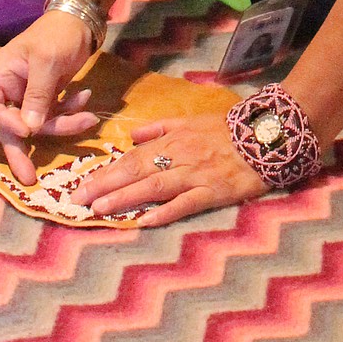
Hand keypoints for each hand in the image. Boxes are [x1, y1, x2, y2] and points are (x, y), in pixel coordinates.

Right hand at [0, 10, 98, 184]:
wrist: (82, 20)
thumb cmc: (58, 33)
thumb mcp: (48, 61)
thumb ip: (37, 95)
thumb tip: (29, 129)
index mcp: (1, 76)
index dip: (1, 123)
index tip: (26, 129)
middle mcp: (11, 89)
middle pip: (10, 125)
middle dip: (22, 151)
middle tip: (28, 179)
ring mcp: (29, 95)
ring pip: (39, 124)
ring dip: (63, 124)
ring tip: (88, 119)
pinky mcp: (47, 97)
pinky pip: (54, 114)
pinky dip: (70, 111)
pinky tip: (86, 98)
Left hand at [67, 113, 267, 225]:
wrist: (266, 136)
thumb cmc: (228, 129)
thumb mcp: (192, 120)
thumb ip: (160, 127)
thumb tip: (131, 135)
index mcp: (172, 140)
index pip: (132, 157)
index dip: (105, 171)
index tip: (80, 184)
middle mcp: (179, 156)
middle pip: (136, 170)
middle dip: (104, 186)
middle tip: (76, 200)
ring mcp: (195, 175)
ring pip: (154, 186)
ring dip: (125, 197)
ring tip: (99, 209)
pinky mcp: (213, 192)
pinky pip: (185, 204)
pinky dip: (164, 212)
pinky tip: (144, 221)